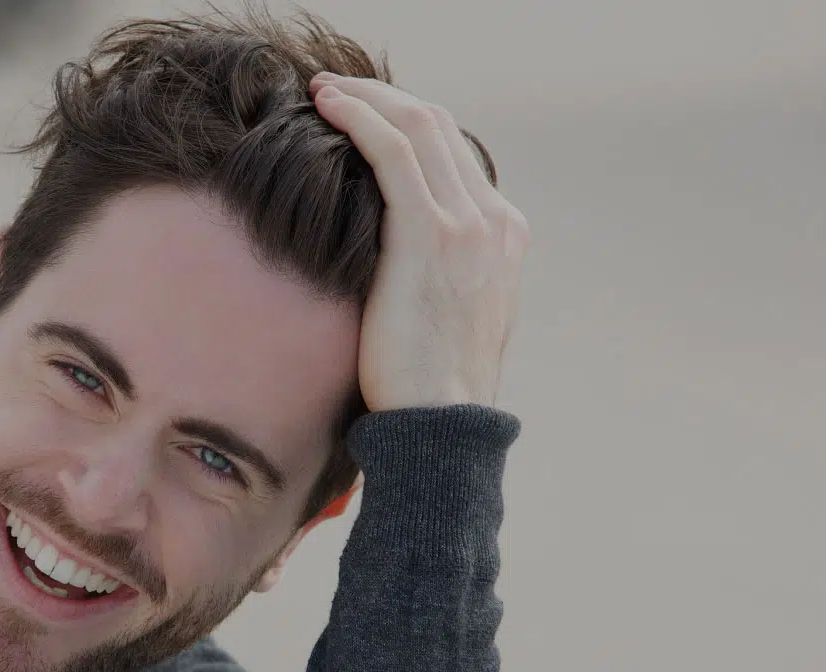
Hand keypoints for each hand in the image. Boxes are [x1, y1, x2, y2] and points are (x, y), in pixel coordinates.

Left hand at [309, 73, 529, 409]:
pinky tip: (326, 106)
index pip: (456, 154)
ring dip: (366, 97)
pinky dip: (359, 117)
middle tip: (337, 92)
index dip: (408, 125)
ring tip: (322, 91)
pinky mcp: (429, 234)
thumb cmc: (429, 388)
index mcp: (502, 235)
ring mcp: (467, 224)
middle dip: (386, 98)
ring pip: (417, 126)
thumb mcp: (446, 321)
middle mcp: (493, 220)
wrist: (443, 427)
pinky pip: (392, 151)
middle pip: (439, 127)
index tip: (364, 119)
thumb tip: (396, 269)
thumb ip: (437, 278)